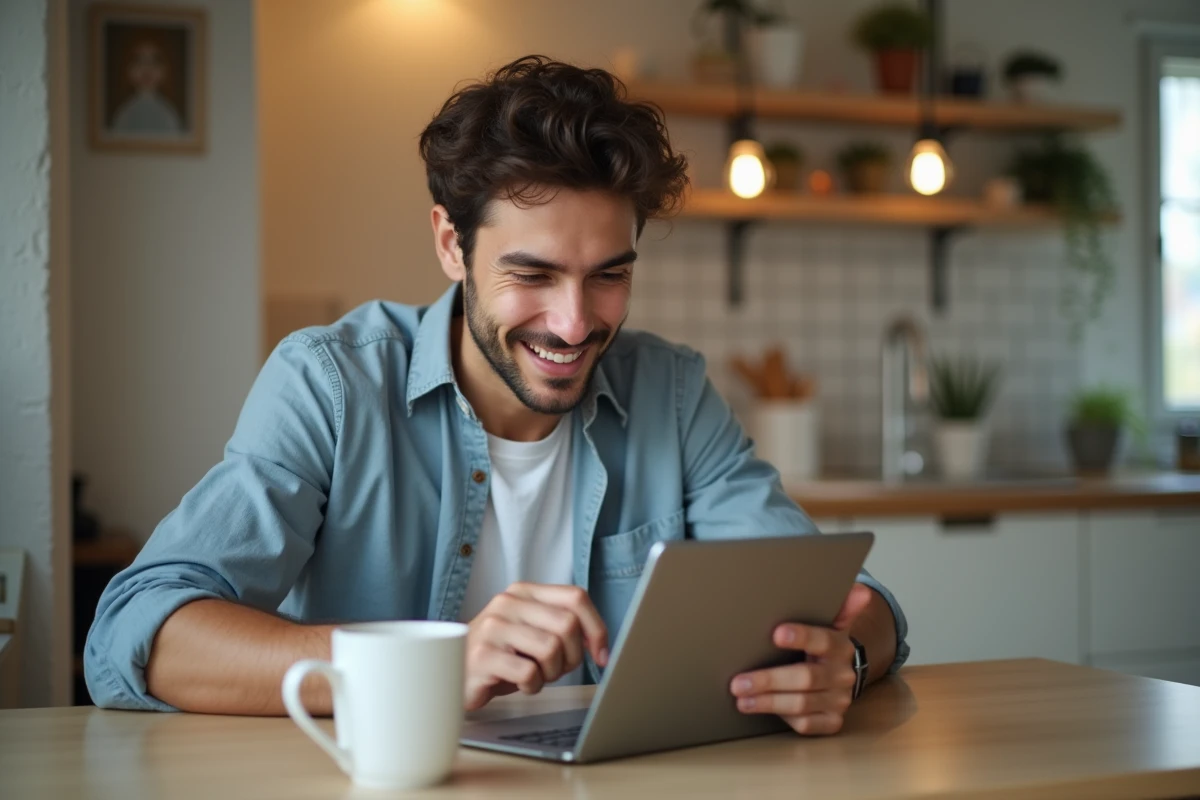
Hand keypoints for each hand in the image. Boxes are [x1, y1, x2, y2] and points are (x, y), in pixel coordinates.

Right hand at [464, 582, 608, 710]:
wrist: (450, 673)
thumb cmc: (500, 657)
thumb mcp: (531, 632)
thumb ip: (561, 627)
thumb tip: (600, 643)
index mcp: (524, 591)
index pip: (576, 597)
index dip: (597, 628)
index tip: (601, 655)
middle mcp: (507, 602)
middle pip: (567, 624)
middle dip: (573, 657)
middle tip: (557, 670)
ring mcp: (493, 627)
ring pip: (551, 649)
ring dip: (551, 673)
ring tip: (535, 676)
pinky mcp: (482, 655)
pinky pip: (529, 672)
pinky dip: (532, 686)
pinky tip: (520, 684)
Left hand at [729, 583, 873, 734]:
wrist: (841, 674)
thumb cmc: (822, 645)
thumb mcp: (830, 622)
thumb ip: (840, 606)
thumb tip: (860, 591)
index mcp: (840, 645)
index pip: (823, 640)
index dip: (802, 637)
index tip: (776, 634)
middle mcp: (842, 674)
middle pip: (806, 678)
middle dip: (769, 680)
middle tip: (738, 682)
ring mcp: (839, 700)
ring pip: (802, 704)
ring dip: (768, 702)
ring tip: (740, 698)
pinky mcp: (832, 721)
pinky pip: (806, 724)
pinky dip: (781, 717)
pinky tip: (759, 709)